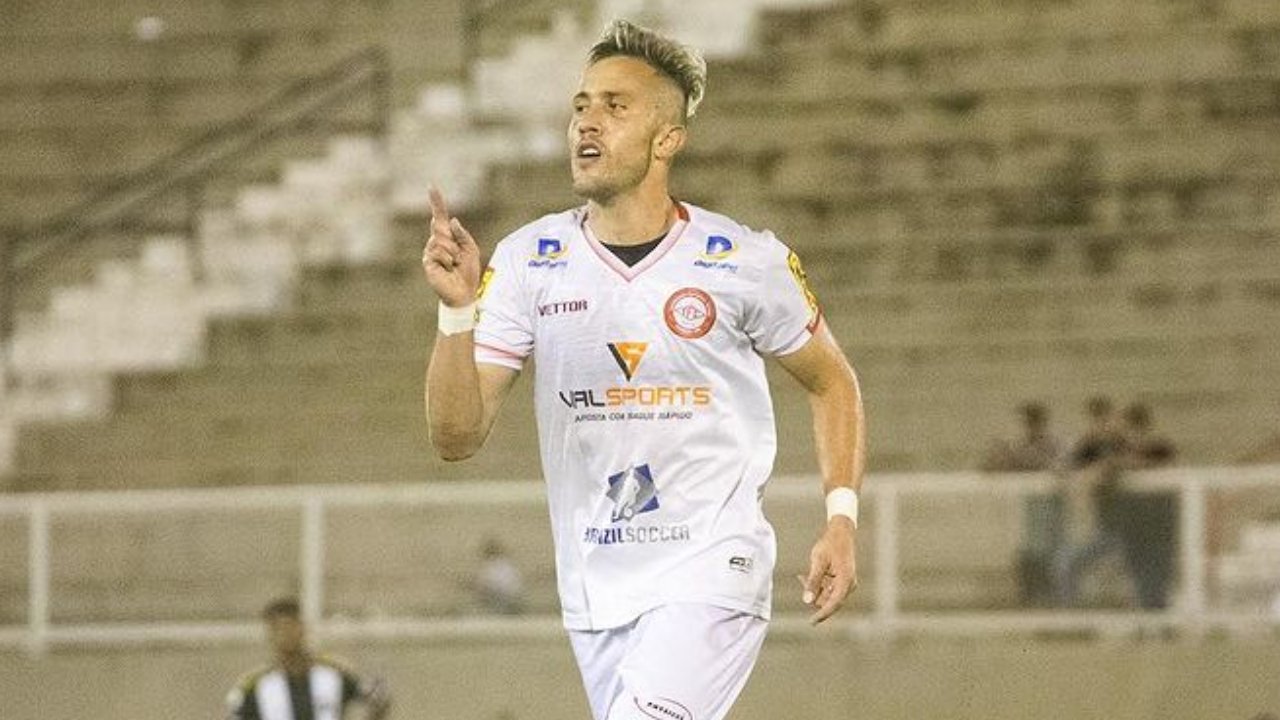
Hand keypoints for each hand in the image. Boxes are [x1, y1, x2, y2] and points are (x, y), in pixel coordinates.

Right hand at [422, 185, 481, 307]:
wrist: (463, 291)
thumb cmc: (468, 271)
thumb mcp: (471, 249)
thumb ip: (462, 234)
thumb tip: (452, 220)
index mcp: (448, 236)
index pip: (440, 216)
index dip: (436, 202)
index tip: (431, 186)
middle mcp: (436, 241)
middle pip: (441, 228)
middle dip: (454, 242)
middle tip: (458, 258)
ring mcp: (430, 251)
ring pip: (441, 241)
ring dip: (452, 254)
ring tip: (453, 265)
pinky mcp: (427, 261)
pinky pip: (438, 252)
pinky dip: (447, 261)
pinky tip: (448, 269)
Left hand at [801, 517, 857, 624]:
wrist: (840, 533)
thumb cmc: (830, 545)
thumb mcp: (818, 561)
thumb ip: (813, 581)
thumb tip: (807, 600)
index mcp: (846, 580)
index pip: (834, 603)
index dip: (822, 614)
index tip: (811, 622)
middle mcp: (848, 585)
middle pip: (827, 600)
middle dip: (814, 593)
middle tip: (803, 577)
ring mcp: (846, 585)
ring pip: (826, 596)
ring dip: (815, 589)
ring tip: (805, 574)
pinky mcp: (842, 583)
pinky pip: (827, 590)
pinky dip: (818, 585)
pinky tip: (809, 575)